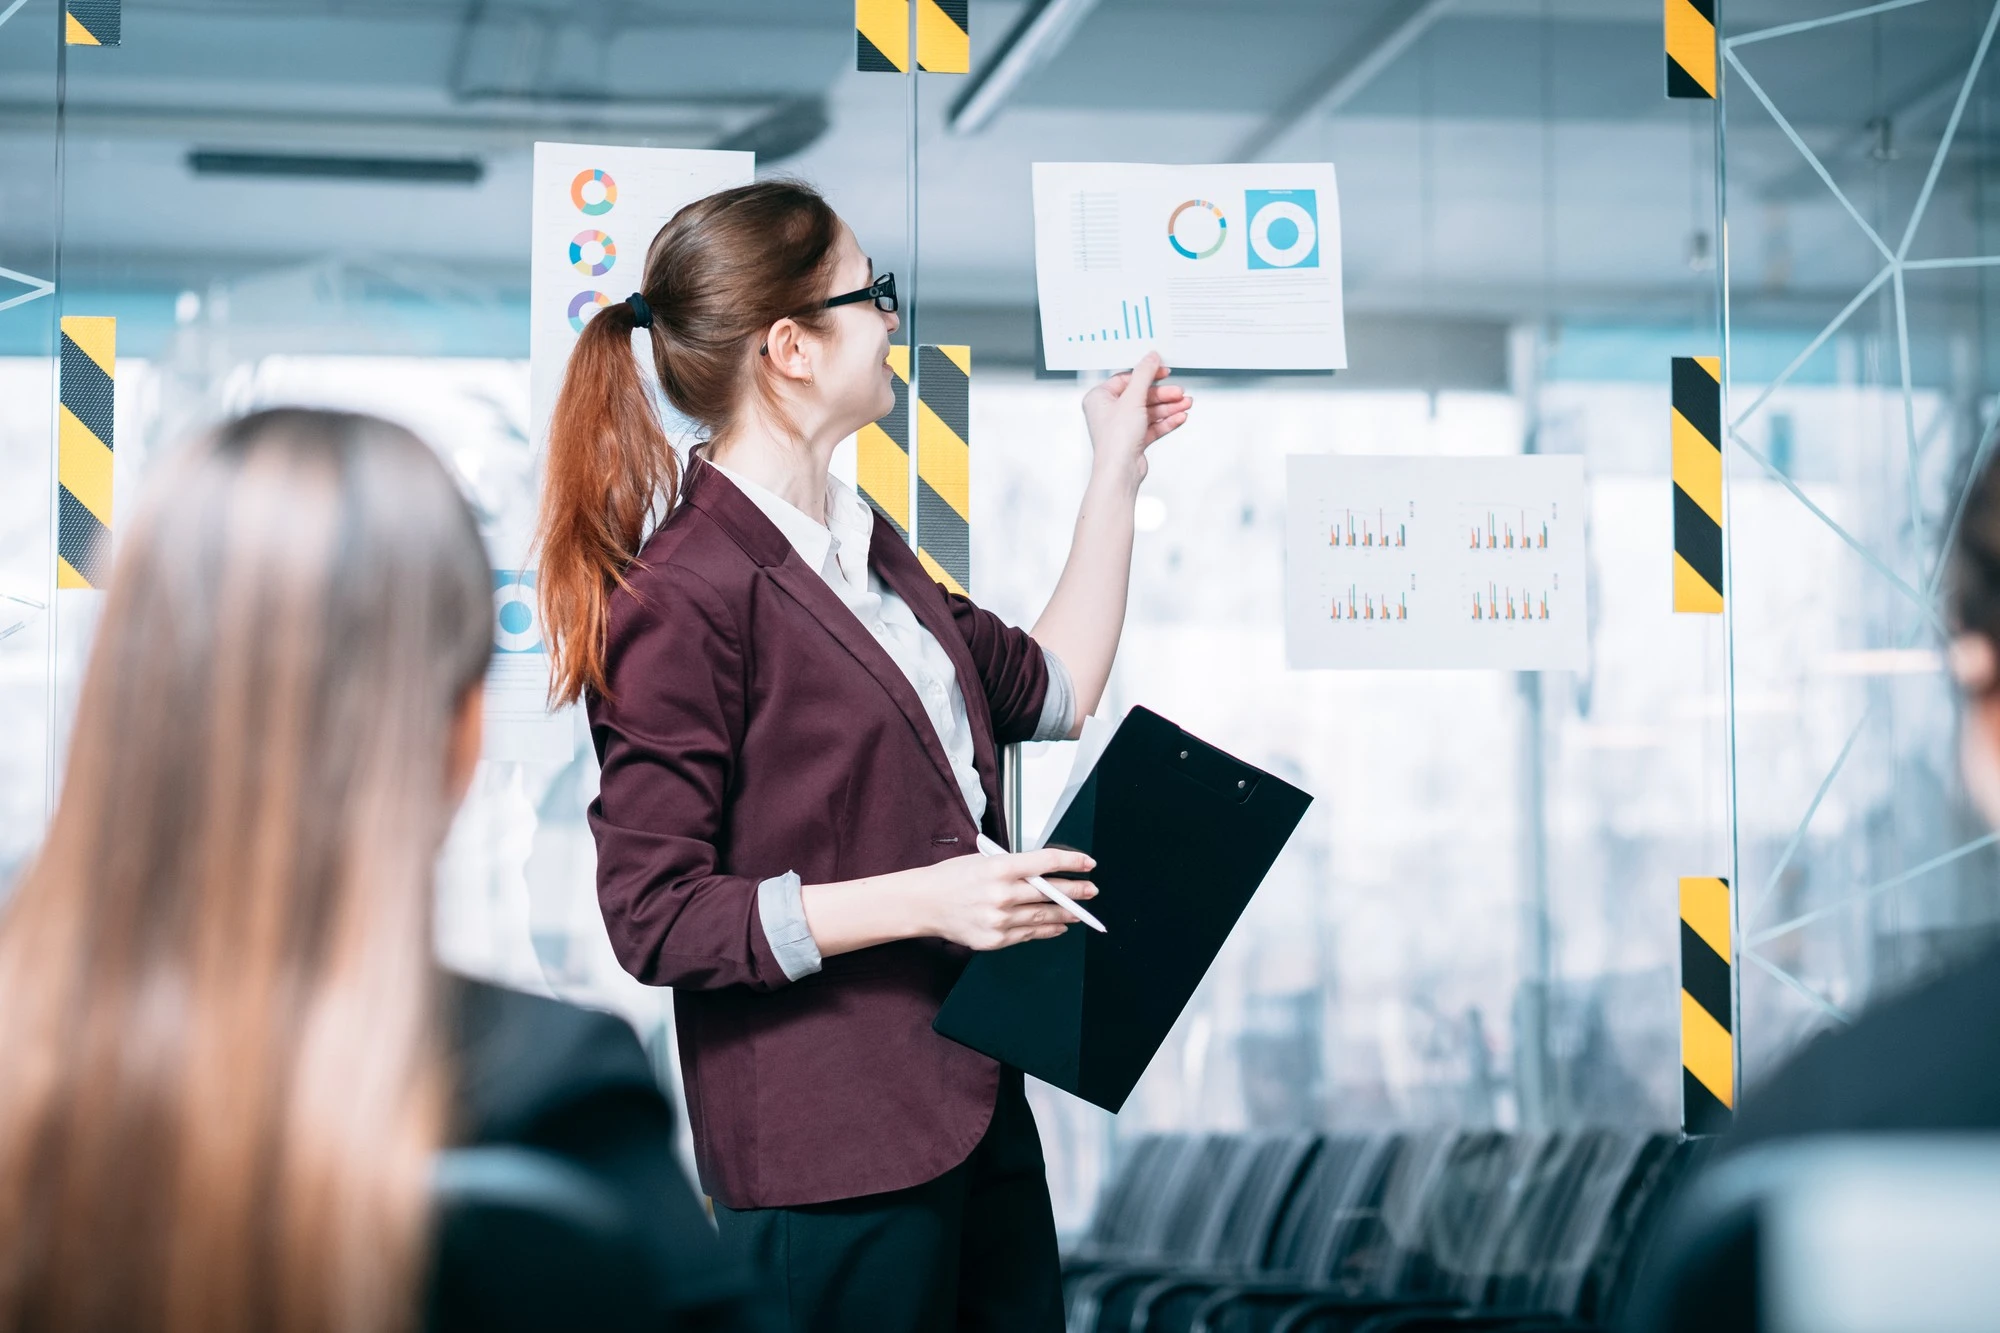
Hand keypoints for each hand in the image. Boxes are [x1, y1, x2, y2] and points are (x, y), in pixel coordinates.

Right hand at [918, 848, 1099, 950]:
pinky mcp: (995, 940)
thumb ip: (1015, 867)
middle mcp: (1002, 894)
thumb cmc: (952, 877)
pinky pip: (1029, 935)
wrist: (924, 904)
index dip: (1072, 862)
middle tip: (1092, 889)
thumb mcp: (984, 860)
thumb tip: (1047, 874)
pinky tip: (1058, 926)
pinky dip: (1047, 930)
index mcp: (999, 867)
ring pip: (1044, 917)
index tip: (1088, 863)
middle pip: (1051, 892)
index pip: (1046, 862)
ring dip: (1066, 914)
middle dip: (1076, 891)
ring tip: (1080, 911)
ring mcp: (999, 920)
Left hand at [1080, 351, 1192, 488]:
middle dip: (1163, 395)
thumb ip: (1144, 375)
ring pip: (1149, 411)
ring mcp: (1122, 426)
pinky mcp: (1134, 439)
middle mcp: (1109, 412)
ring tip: (1185, 404)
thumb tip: (1151, 357)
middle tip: (1179, 392)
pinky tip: (1179, 417)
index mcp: (1099, 398)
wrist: (1120, 471)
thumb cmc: (1115, 441)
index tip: (1163, 372)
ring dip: (1168, 407)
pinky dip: (1166, 421)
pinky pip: (1153, 426)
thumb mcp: (1132, 399)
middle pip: (1141, 395)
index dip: (1147, 375)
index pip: (1126, 379)